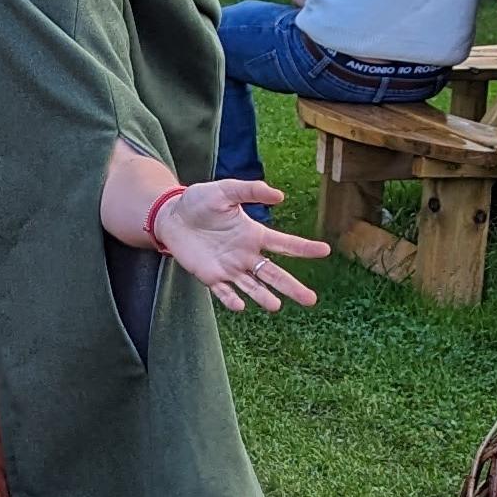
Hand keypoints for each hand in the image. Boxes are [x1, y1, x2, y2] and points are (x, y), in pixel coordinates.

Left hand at [156, 181, 329, 311]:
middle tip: (311, 300)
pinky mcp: (210, 276)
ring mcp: (229, 268)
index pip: (284, 244)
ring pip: (252, 286)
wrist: (171, 216)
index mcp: (254, 235)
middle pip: (273, 274)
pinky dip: (232, 299)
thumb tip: (279, 195)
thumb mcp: (225, 190)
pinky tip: (240, 306)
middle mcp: (246, 254)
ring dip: (263, 296)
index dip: (304, 248)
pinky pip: (224, 291)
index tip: (325, 251)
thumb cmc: (200, 201)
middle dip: (291, 286)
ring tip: (276, 306)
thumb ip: (250, 190)